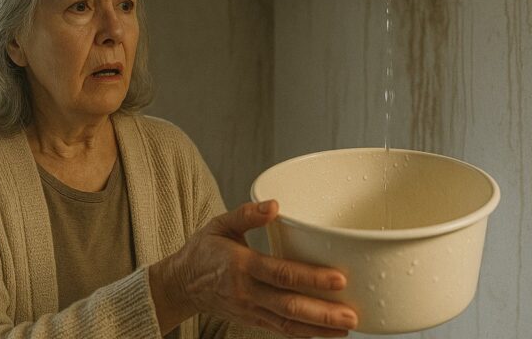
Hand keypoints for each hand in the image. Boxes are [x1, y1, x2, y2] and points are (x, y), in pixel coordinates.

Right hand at [149, 200, 357, 336]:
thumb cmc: (203, 251)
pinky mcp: (252, 321)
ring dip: (319, 329)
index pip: (280, 273)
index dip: (310, 278)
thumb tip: (274, 205)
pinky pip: (281, 331)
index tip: (338, 279)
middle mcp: (247, 292)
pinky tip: (326, 334)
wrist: (180, 285)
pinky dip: (304, 334)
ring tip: (347, 328)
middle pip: (289, 305)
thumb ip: (247, 214)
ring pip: (288, 324)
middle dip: (322, 313)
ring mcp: (250, 310)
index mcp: (240, 265)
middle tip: (352, 314)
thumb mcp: (219, 224)